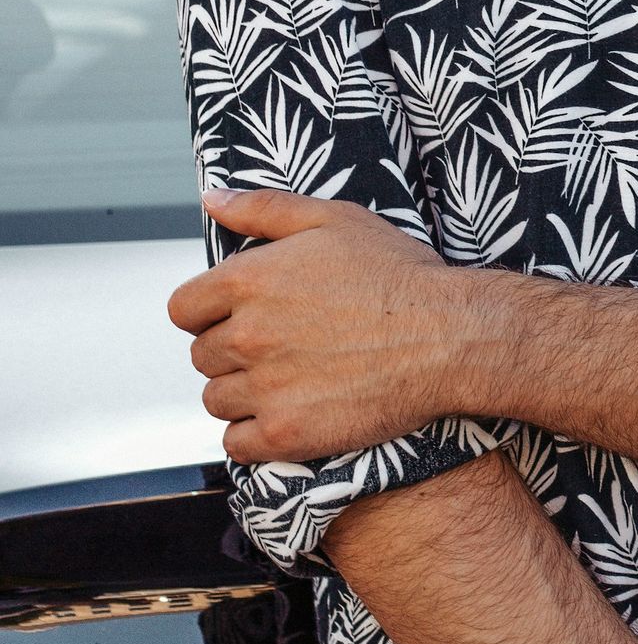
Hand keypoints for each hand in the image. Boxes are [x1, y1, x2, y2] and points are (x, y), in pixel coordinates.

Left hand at [167, 189, 499, 463]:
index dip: (207, 311)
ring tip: (289, 376)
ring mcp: (265, 388)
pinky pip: (236, 444)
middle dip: (231, 350)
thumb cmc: (397, 274)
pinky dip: (254, 433)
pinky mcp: (286, 433)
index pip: (183, 308)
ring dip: (242, 392)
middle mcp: (248, 335)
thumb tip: (212, 200)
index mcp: (250, 280)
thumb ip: (264, 208)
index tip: (235, 314)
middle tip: (279, 343)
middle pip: (201, 355)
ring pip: (216, 399)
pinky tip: (289, 410)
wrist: (448, 335)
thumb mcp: (333, 219)